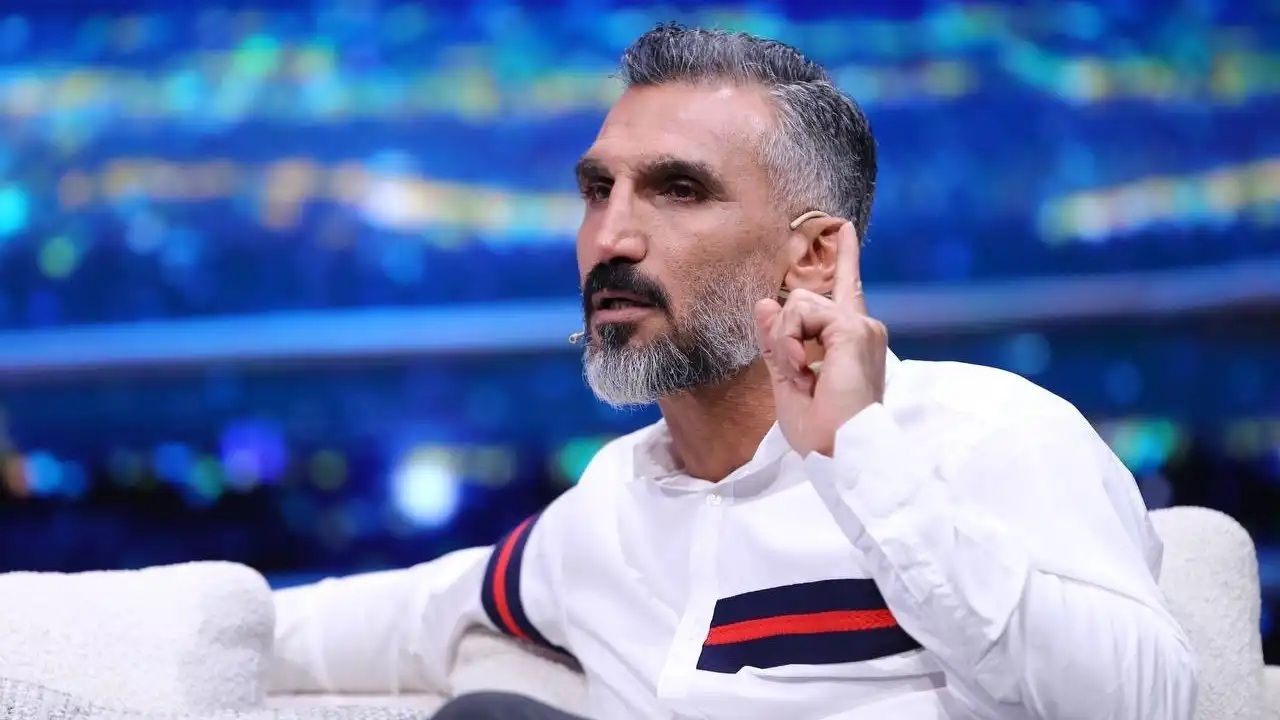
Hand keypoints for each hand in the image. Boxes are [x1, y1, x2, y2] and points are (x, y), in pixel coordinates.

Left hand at [753, 222, 886, 456]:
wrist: (841, 453)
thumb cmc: (822, 432)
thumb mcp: (788, 381)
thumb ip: (778, 341)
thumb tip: (766, 302)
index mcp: (851, 342)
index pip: (847, 290)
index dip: (845, 256)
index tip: (843, 226)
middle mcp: (863, 329)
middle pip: (804, 300)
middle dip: (784, 336)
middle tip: (798, 376)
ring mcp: (861, 326)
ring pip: (798, 304)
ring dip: (785, 341)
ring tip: (802, 375)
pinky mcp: (853, 328)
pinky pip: (800, 313)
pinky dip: (790, 342)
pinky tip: (804, 368)